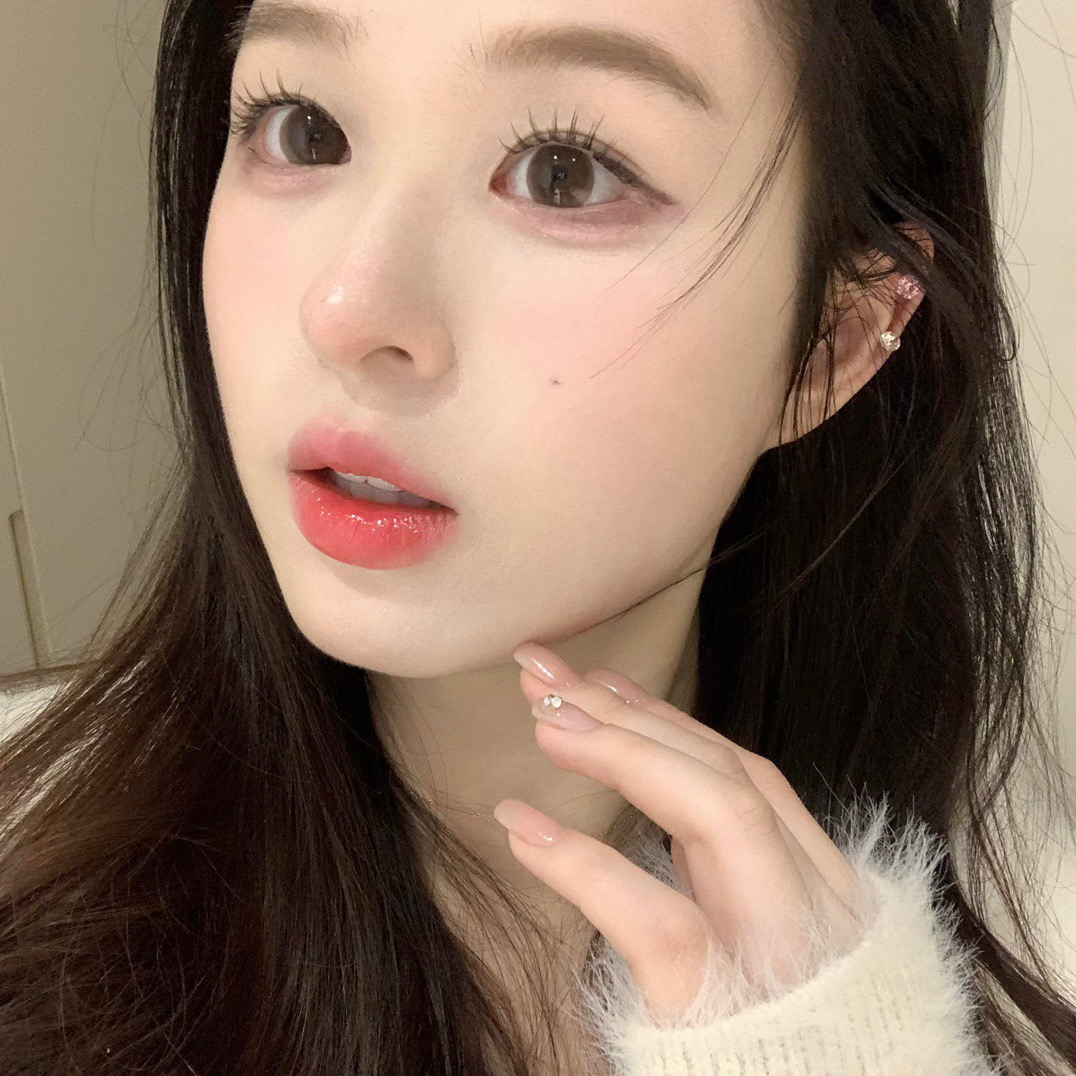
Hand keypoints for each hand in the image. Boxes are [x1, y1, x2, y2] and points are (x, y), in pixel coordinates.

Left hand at [493, 642, 869, 1023]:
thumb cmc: (765, 1041)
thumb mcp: (753, 934)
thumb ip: (719, 862)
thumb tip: (651, 766)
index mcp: (815, 886)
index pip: (742, 770)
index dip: (665, 715)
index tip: (595, 677)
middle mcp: (813, 907)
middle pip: (725, 770)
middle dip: (630, 712)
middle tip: (542, 672)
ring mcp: (782, 955)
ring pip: (717, 814)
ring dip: (624, 753)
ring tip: (542, 721)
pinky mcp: (725, 1012)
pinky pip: (660, 918)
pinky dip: (583, 863)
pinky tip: (518, 827)